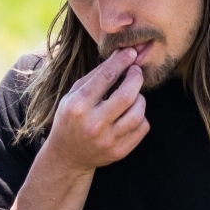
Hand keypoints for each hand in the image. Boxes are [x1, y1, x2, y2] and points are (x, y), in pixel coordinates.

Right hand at [43, 47, 149, 172]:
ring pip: (138, 113)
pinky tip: (132, 113)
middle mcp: (93, 124)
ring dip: (140, 99)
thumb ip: (95, 76)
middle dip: (136, 78)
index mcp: (78, 106)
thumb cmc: (71, 119)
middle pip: (126, 96)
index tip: (130, 53)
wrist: (67, 156)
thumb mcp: (73, 95)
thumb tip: (119, 55)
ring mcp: (107, 140)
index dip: (121, 61)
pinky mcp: (119, 152)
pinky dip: (141, 117)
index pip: (106, 77)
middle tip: (136, 71)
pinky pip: (142, 129)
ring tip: (134, 95)